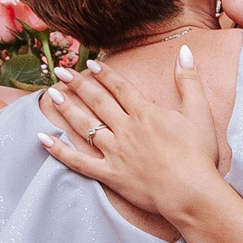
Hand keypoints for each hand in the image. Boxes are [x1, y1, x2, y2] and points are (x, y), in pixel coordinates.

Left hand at [40, 47, 224, 227]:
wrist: (190, 191)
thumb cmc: (198, 154)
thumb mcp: (199, 111)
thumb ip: (189, 80)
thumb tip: (185, 51)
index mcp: (145, 113)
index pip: (120, 88)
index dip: (105, 74)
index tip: (91, 64)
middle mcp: (125, 129)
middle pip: (98, 102)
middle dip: (79, 85)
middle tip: (61, 72)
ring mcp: (115, 152)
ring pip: (85, 126)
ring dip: (67, 109)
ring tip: (52, 95)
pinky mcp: (110, 174)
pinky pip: (79, 161)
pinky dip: (60, 151)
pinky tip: (44, 139)